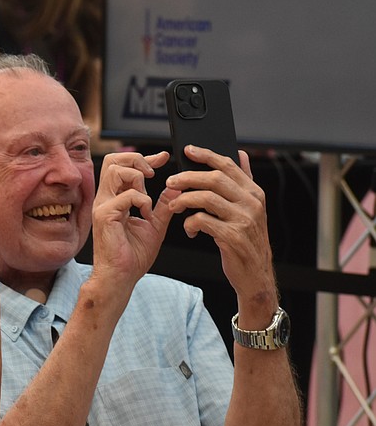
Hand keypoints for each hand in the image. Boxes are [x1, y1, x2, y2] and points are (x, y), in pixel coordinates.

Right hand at [91, 151, 176, 285]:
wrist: (121, 277)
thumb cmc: (132, 257)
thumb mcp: (154, 226)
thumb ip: (163, 206)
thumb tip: (175, 188)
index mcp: (114, 199)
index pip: (122, 166)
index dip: (144, 158)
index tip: (163, 158)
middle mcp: (105, 199)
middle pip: (113, 160)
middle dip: (137, 160)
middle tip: (153, 173)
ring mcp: (102, 206)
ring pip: (116, 170)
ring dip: (138, 178)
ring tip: (146, 198)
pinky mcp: (104, 216)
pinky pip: (125, 195)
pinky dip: (141, 200)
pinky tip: (145, 214)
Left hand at [165, 146, 275, 299]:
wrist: (255, 275)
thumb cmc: (246, 241)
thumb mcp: (250, 209)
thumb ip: (244, 182)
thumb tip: (241, 154)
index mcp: (254, 192)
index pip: (228, 165)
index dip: (206, 155)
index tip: (187, 150)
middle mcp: (252, 203)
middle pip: (214, 179)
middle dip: (188, 177)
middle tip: (170, 182)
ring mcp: (244, 220)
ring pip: (206, 198)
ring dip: (184, 200)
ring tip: (174, 206)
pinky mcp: (233, 237)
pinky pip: (203, 221)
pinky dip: (190, 223)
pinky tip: (190, 230)